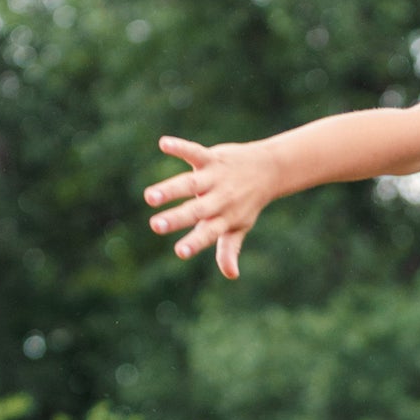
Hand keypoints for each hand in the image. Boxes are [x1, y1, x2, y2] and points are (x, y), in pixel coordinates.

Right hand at [143, 136, 273, 278]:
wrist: (269, 170)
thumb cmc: (247, 202)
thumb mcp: (239, 226)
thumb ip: (229, 249)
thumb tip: (231, 275)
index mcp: (224, 218)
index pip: (209, 234)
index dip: (195, 243)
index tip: (180, 253)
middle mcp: (220, 199)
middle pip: (196, 210)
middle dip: (177, 219)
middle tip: (155, 226)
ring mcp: (215, 178)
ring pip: (190, 184)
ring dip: (170, 189)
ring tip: (149, 196)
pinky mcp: (212, 158)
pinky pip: (195, 152)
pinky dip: (180, 147)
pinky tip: (164, 144)